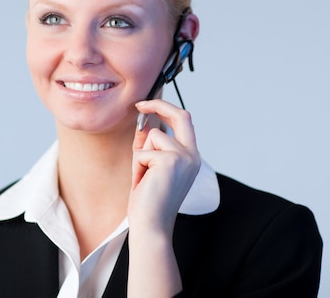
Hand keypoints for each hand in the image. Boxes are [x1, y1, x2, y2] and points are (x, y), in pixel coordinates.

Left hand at [128, 99, 200, 236]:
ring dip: (140, 156)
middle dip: (158, 104)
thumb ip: (149, 146)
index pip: (184, 121)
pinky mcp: (170, 161)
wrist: (151, 226)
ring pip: (152, 137)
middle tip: (139, 104)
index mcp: (190, 157)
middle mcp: (192, 156)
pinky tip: (143, 184)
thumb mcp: (149, 168)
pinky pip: (142, 152)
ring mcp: (183, 157)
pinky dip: (137, 167)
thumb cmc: (149, 202)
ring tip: (143, 179)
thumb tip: (144, 124)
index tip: (145, 105)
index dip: (165, 109)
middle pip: (181, 115)